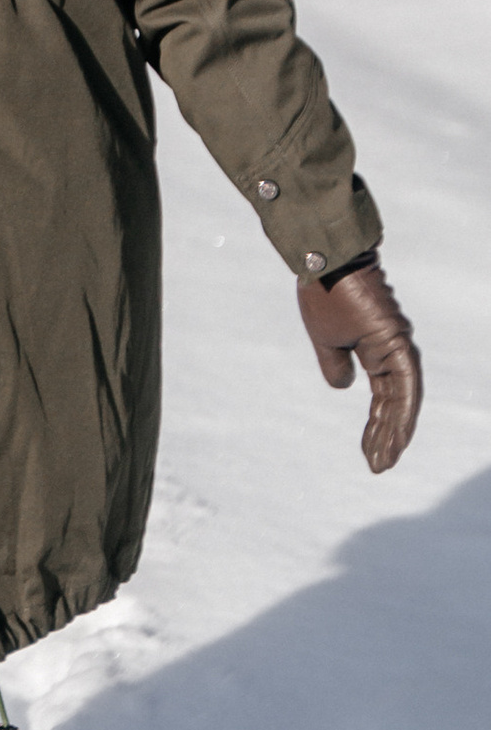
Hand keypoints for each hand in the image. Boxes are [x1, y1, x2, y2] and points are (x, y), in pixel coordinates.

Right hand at [298, 256, 421, 473]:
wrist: (324, 262)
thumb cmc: (324, 294)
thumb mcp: (325, 339)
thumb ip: (335, 364)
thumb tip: (343, 388)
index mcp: (376, 351)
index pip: (383, 399)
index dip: (377, 427)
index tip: (370, 455)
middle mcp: (393, 351)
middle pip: (395, 404)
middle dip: (387, 437)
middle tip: (380, 467)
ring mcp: (398, 346)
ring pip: (404, 400)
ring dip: (396, 432)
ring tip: (386, 460)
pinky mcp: (397, 342)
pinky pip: (406, 384)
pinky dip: (403, 410)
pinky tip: (397, 435)